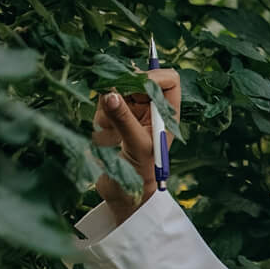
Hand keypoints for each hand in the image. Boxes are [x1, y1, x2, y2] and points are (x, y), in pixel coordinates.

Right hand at [92, 68, 180, 225]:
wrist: (124, 192)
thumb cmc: (140, 172)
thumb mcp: (135, 145)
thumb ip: (123, 120)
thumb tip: (110, 94)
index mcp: (168, 112)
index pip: (169, 79)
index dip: (153, 76)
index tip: (135, 85)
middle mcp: (152, 108)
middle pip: (138, 79)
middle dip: (122, 91)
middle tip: (111, 104)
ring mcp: (132, 111)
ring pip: (116, 90)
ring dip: (108, 109)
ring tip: (112, 134)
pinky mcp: (113, 118)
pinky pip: (102, 105)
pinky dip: (101, 118)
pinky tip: (106, 137)